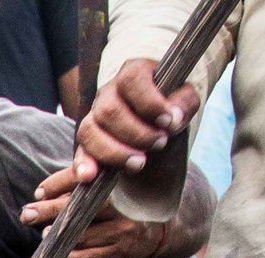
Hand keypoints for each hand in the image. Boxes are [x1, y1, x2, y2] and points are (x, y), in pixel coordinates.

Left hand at [20, 163, 173, 257]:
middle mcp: (123, 209)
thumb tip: (40, 191)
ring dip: (59, 237)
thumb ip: (76, 183)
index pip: (85, 182)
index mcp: (119, 187)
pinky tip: (56, 254)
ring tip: (43, 233)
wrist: (157, 230)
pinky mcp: (120, 255)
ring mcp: (123, 234)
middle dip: (51, 211)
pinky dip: (70, 257)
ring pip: (84, 236)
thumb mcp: (105, 188)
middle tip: (27, 213)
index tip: (38, 192)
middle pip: (82, 210)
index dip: (60, 185)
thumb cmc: (122, 205)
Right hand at [61, 60, 199, 183]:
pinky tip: (90, 176)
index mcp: (132, 74)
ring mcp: (94, 116)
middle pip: (109, 111)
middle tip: (160, 143)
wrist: (158, 119)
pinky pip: (80, 151)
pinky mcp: (89, 141)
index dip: (148, 102)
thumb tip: (173, 119)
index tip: (167, 121)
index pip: (131, 81)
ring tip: (139, 163)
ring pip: (90, 131)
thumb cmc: (170, 104)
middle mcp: (107, 93)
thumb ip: (183, 104)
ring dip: (115, 152)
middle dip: (136, 133)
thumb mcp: (185, 98)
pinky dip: (83, 164)